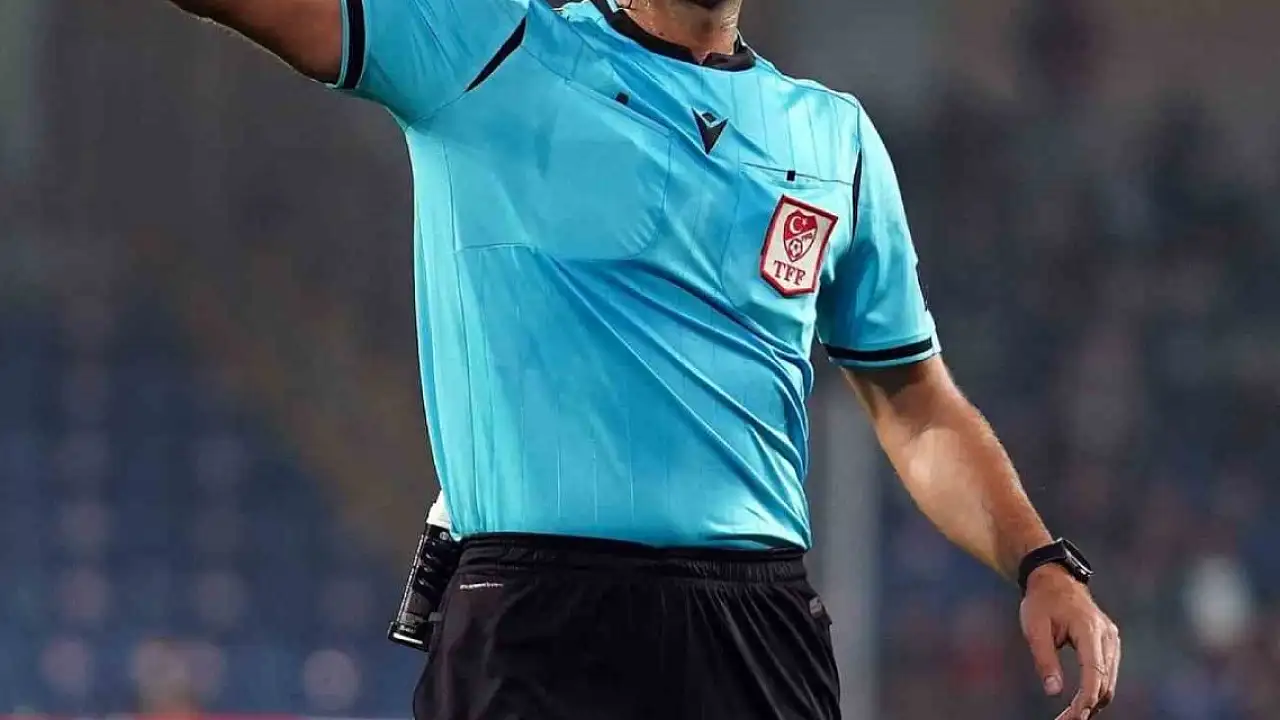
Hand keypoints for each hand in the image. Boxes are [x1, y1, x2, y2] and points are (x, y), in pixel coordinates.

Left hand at [1019, 565, 1120, 719]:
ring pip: (1110, 682)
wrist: (1054, 579)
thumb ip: (1044, 659)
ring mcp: (1112, 639)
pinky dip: (1097, 690)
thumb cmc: (1041, 602)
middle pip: (1105, 682)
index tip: (1075, 717)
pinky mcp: (1110, 643)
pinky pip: (1107, 673)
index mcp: (1089, 629)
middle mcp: (1107, 636)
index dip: (1087, 699)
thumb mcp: (1034, 628)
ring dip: (1093, 702)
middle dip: (1088, 706)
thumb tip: (1053, 691)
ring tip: (1071, 716)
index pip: (1095, 673)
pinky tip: (1082, 702)